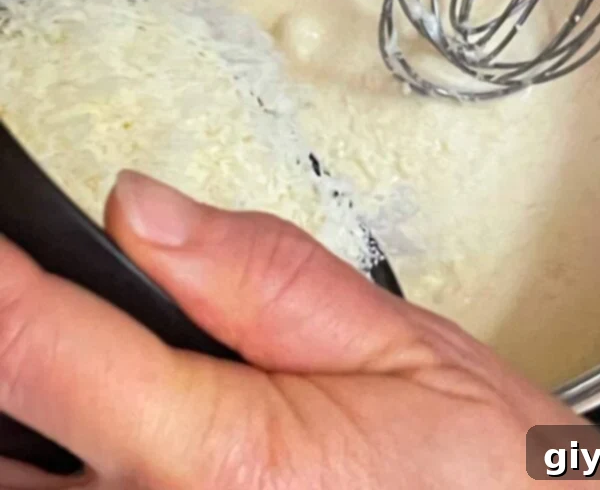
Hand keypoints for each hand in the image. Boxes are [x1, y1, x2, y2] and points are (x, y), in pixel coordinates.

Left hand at [0, 171, 599, 488]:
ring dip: (25, 432)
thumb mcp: (388, 339)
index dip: (1, 282)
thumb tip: (141, 210)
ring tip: (69, 365)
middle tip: (38, 300)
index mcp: (220, 457)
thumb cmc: (476, 470)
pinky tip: (89, 436)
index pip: (45, 347)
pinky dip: (57, 468)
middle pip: (0, 450)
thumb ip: (258, 272)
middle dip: (8, 364)